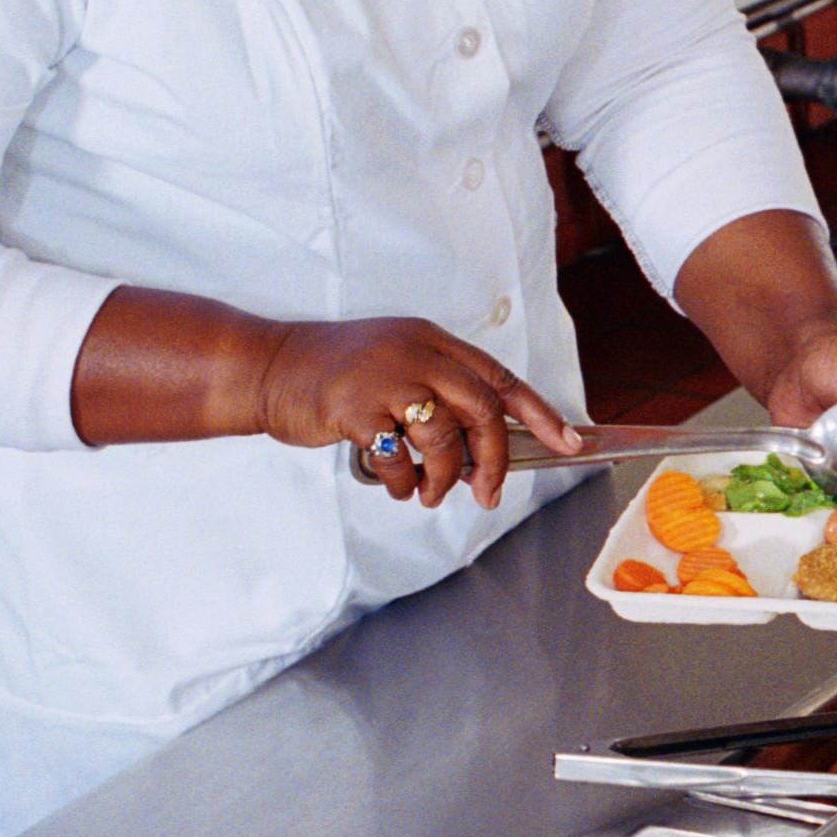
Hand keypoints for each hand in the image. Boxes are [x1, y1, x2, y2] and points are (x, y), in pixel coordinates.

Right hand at [258, 316, 580, 504]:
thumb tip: (483, 454)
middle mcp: (415, 352)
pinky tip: (396, 484)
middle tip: (488, 493)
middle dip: (495, 460)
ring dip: (443, 478)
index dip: (542, 414)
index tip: (570, 444)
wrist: (267, 367)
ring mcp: (385, 377)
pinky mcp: (353, 406)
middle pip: (484, 409)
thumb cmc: (334, 376)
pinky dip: (403, 481)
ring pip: (445, 437)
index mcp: (432, 342)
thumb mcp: (396, 368)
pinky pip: (398, 457)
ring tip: (431, 493)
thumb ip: (439, 399)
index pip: (502, 379)